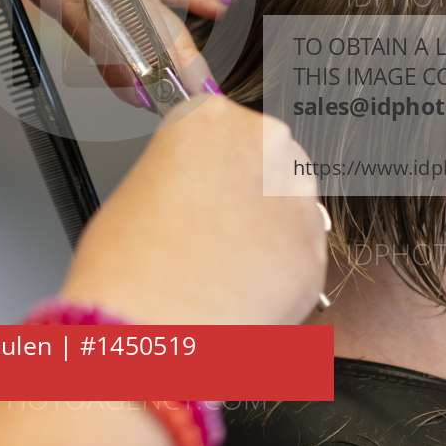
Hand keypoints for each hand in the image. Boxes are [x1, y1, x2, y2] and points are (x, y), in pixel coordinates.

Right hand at [58, 95, 329, 323]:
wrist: (153, 328)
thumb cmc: (129, 265)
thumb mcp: (138, 192)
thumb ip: (181, 177)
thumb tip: (196, 195)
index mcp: (211, 118)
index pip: (220, 124)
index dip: (210, 162)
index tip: (205, 183)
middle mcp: (265, 144)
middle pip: (267, 159)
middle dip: (249, 193)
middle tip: (214, 231)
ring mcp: (298, 198)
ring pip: (288, 209)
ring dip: (267, 233)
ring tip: (223, 268)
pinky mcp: (316, 251)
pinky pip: (299, 258)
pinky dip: (278, 276)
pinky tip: (241, 293)